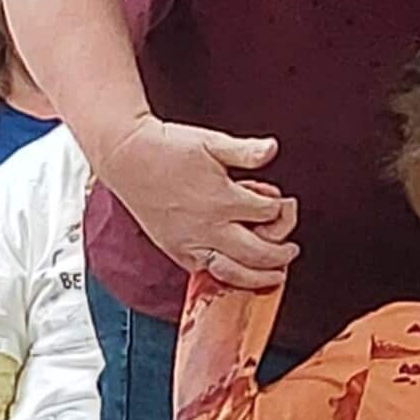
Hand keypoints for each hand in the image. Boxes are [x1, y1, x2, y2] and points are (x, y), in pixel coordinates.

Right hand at [90, 116, 297, 289]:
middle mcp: (209, 227)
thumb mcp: (213, 141)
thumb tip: (272, 149)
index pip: (268, 213)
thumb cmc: (168, 148)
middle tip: (291, 251)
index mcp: (223, 199)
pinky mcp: (176, 250)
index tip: (281, 202)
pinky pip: (206, 273)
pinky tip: (237, 271)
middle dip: (281, 254)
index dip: (281, 208)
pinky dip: (226, 277)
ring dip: (259, 278)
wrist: (127, 158)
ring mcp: (191, 243)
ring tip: (274, 275)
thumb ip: (247, 150)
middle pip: (258, 253)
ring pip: (234, 273)